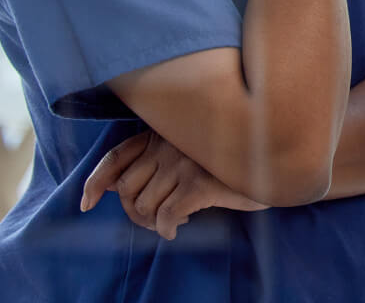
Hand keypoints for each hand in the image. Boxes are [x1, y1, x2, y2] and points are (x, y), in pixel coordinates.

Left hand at [81, 131, 266, 239]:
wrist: (278, 163)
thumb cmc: (235, 162)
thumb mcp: (195, 154)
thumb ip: (163, 162)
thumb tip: (127, 193)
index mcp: (165, 133)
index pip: (116, 156)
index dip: (96, 182)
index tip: (86, 203)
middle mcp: (170, 145)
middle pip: (127, 188)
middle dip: (133, 211)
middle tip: (152, 220)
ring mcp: (184, 162)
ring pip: (144, 205)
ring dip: (153, 223)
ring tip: (171, 223)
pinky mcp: (199, 183)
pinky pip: (166, 216)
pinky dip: (167, 229)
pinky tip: (178, 230)